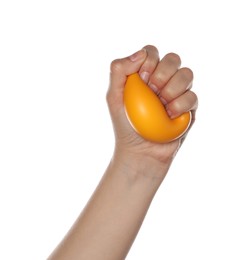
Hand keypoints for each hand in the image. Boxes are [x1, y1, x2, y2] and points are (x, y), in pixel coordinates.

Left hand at [106, 45, 197, 174]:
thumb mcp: (113, 97)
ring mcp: (178, 94)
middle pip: (173, 59)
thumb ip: (119, 70)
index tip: (143, 79)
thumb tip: (141, 53)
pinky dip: (180, 105)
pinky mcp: (189, 109)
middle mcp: (164, 81)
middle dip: (163, 73)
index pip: (152, 52)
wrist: (139, 151)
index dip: (150, 61)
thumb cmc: (125, 124)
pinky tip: (169, 116)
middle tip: (153, 92)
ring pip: (187, 74)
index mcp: (147, 74)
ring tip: (162, 105)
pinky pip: (193, 97)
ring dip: (173, 88)